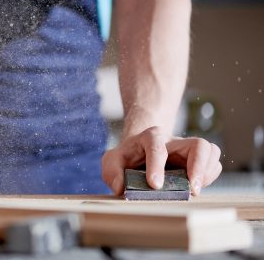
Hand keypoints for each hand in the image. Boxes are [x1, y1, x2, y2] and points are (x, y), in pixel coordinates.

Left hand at [101, 126, 221, 195]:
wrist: (139, 150)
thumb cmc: (126, 157)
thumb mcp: (112, 161)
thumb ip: (112, 172)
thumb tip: (120, 187)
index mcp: (150, 137)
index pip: (157, 147)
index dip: (157, 166)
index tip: (155, 185)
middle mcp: (173, 140)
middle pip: (198, 144)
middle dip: (198, 167)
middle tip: (192, 189)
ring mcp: (188, 149)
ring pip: (211, 151)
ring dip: (207, 173)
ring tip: (194, 190)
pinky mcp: (197, 160)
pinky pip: (214, 164)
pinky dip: (209, 177)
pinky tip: (195, 187)